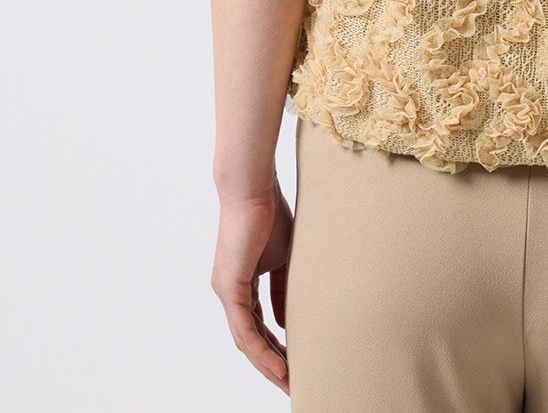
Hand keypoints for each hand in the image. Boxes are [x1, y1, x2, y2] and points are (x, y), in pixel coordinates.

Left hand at [211, 175, 292, 393]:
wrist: (253, 189)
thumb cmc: (270, 214)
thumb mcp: (285, 259)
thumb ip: (284, 290)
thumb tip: (287, 323)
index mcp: (242, 284)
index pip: (258, 325)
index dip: (276, 347)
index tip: (296, 364)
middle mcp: (230, 292)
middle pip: (250, 340)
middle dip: (272, 364)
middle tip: (293, 384)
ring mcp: (227, 291)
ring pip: (246, 340)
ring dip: (267, 364)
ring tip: (288, 381)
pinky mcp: (229, 287)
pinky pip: (244, 329)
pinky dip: (261, 349)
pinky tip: (278, 364)